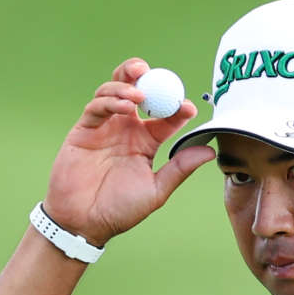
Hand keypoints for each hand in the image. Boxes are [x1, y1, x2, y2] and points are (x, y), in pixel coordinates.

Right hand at [43, 58, 215, 246]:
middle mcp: (126, 130)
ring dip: (125, 87)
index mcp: (146, 142)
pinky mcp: (84, 130)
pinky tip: (123, 107)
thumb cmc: (120, 210)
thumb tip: (209, 151)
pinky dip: (110, 102)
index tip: (187, 107)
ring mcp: (105, 127)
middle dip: (144, 77)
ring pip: (114, 92)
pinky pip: (97, 108)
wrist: (84, 222)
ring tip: (137, 96)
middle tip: (152, 72)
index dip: (176, 107)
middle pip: (136, 91)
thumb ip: (180, 169)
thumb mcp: (156, 190)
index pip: (164, 116)